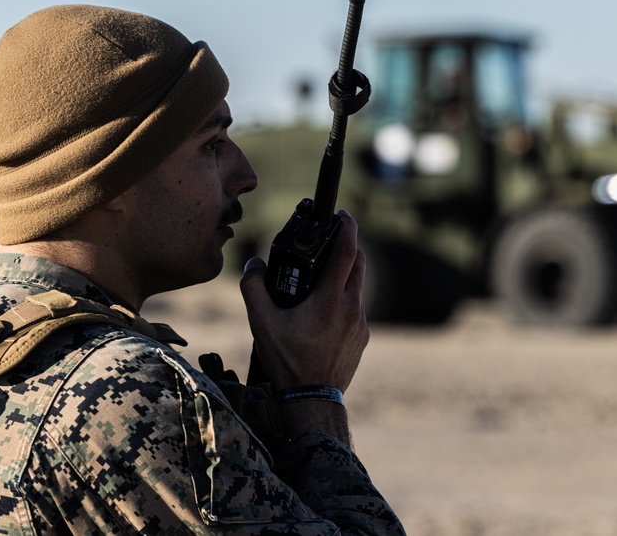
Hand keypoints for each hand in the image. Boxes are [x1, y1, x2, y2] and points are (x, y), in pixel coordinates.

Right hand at [240, 210, 368, 393]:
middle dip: (347, 247)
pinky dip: (343, 302)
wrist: (313, 400)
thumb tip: (254, 264)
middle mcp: (352, 307)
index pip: (346, 250)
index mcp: (330, 298)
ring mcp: (360, 323)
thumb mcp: (261, 323)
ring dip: (344, 277)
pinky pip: (356, 310)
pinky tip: (323, 315)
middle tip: (331, 242)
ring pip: (357, 288)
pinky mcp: (362, 337)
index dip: (347, 227)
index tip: (343, 215)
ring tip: (320, 282)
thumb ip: (254, 287)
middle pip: (358, 264)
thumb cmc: (288, 362)